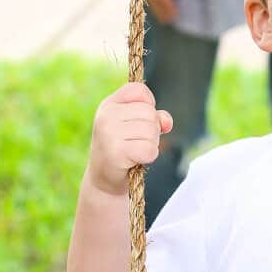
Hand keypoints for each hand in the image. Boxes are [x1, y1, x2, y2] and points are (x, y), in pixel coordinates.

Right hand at [87, 82, 172, 196]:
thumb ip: (155, 117)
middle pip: (149, 112)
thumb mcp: (135, 126)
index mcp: (109, 104)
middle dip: (152, 129)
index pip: (139, 91)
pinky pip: (149, 149)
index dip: (148, 104)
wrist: (104, 180)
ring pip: (151, 131)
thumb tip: (166, 122)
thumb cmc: (123, 148)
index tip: (139, 120)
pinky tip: (136, 160)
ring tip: (135, 151)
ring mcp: (109, 134)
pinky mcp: (116, 153)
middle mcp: (106, 116)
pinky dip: (149, 156)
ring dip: (151, 143)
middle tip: (137, 141)